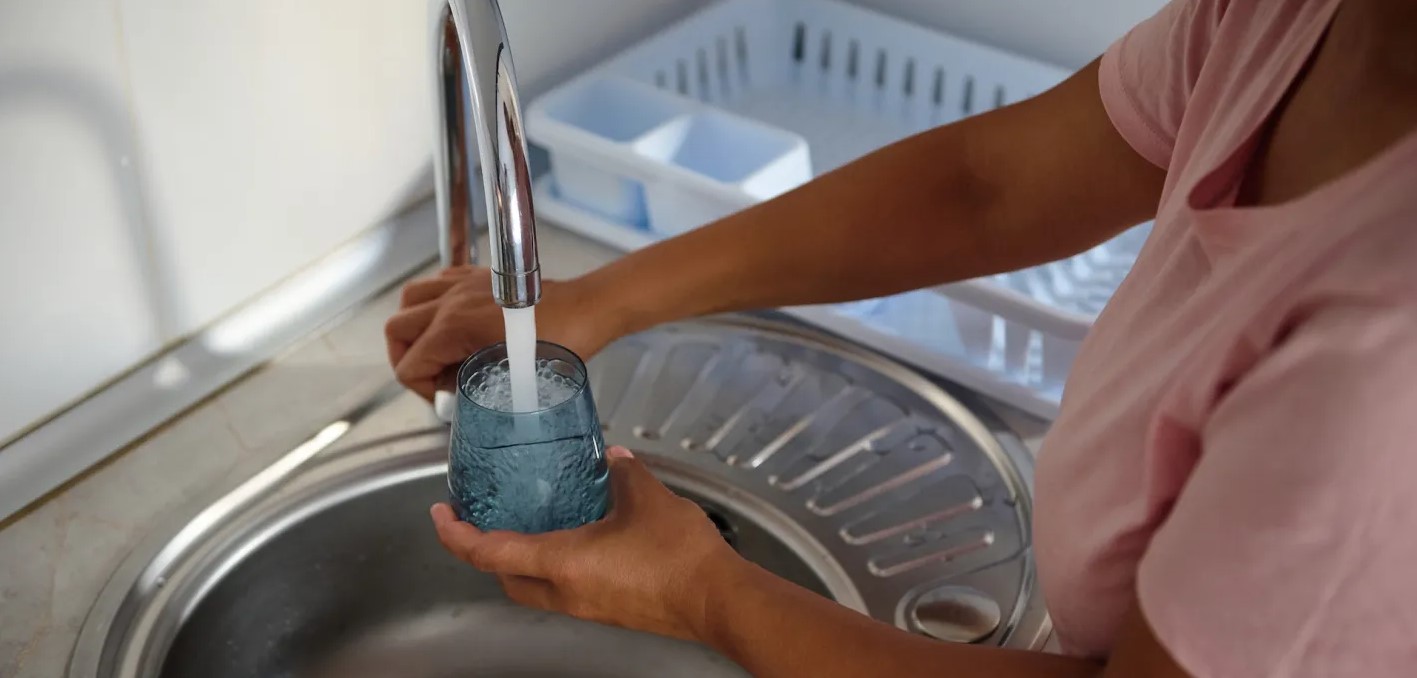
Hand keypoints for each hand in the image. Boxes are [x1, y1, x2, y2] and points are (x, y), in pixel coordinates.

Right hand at [385, 265, 617, 399]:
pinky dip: (432, 303)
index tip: (446, 399)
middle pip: (397, 329)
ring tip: (433, 349)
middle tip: (430, 378)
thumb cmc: (558, 342)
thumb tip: (449, 393)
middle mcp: (451, 301)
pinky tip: (450, 321)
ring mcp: (463, 284)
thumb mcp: (507, 378)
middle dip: (406, 359)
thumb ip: (468, 386)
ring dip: (413, 327)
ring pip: (410, 300)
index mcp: (454, 327)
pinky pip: (437, 283)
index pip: (408, 364)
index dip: (422, 389)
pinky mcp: (477, 276)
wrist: (584, 310)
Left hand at [429, 447, 744, 641]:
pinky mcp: (608, 611)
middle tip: (477, 521)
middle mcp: (566, 592)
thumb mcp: (647, 496)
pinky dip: (553, 567)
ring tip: (522, 527)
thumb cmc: (680, 557)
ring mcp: (587, 607)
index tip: (442, 514)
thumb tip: (613, 458)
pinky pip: (564, 590)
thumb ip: (622, 472)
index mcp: (562, 563)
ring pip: (533, 587)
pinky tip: (574, 540)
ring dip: (519, 561)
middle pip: (504, 577)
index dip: (456, 533)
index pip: (488, 552)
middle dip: (483, 552)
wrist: (717, 600)